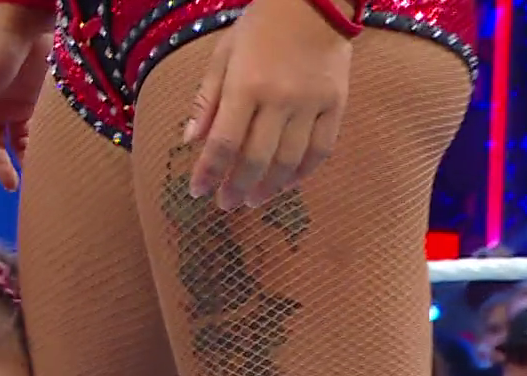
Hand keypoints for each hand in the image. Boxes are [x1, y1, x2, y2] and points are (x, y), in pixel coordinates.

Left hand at [182, 0, 353, 209]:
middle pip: (256, 160)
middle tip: (226, 204)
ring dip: (269, 187)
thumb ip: (206, 99)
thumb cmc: (261, 27)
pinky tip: (287, 183)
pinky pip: (321, 149)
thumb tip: (190, 140)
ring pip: (289, 161)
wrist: (315, 1)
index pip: (222, 144)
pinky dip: (303, 173)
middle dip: (237, 188)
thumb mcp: (223, 54)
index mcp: (245, 86)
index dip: (208, 174)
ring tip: (253, 199)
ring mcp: (311, 103)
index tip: (199, 191)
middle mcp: (279, 99)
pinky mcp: (336, 104)